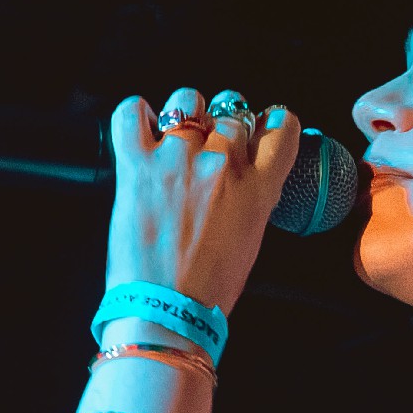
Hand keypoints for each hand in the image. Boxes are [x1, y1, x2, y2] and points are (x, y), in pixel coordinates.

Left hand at [106, 87, 301, 314]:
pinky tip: (140, 127)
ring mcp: (179, 159)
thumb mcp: (251, 240)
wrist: (166, 311)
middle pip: (232, 114)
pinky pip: (131, 113)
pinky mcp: (138, 164)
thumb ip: (253, 199)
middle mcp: (223, 165)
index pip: (281, 127)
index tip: (261, 128)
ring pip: (188, 101)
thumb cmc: (208, 289)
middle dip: (223, 127)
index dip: (270, 123)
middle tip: (209, 149)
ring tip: (175, 134)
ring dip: (184, 113)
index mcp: (258, 188)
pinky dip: (134, 114)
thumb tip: (244, 177)